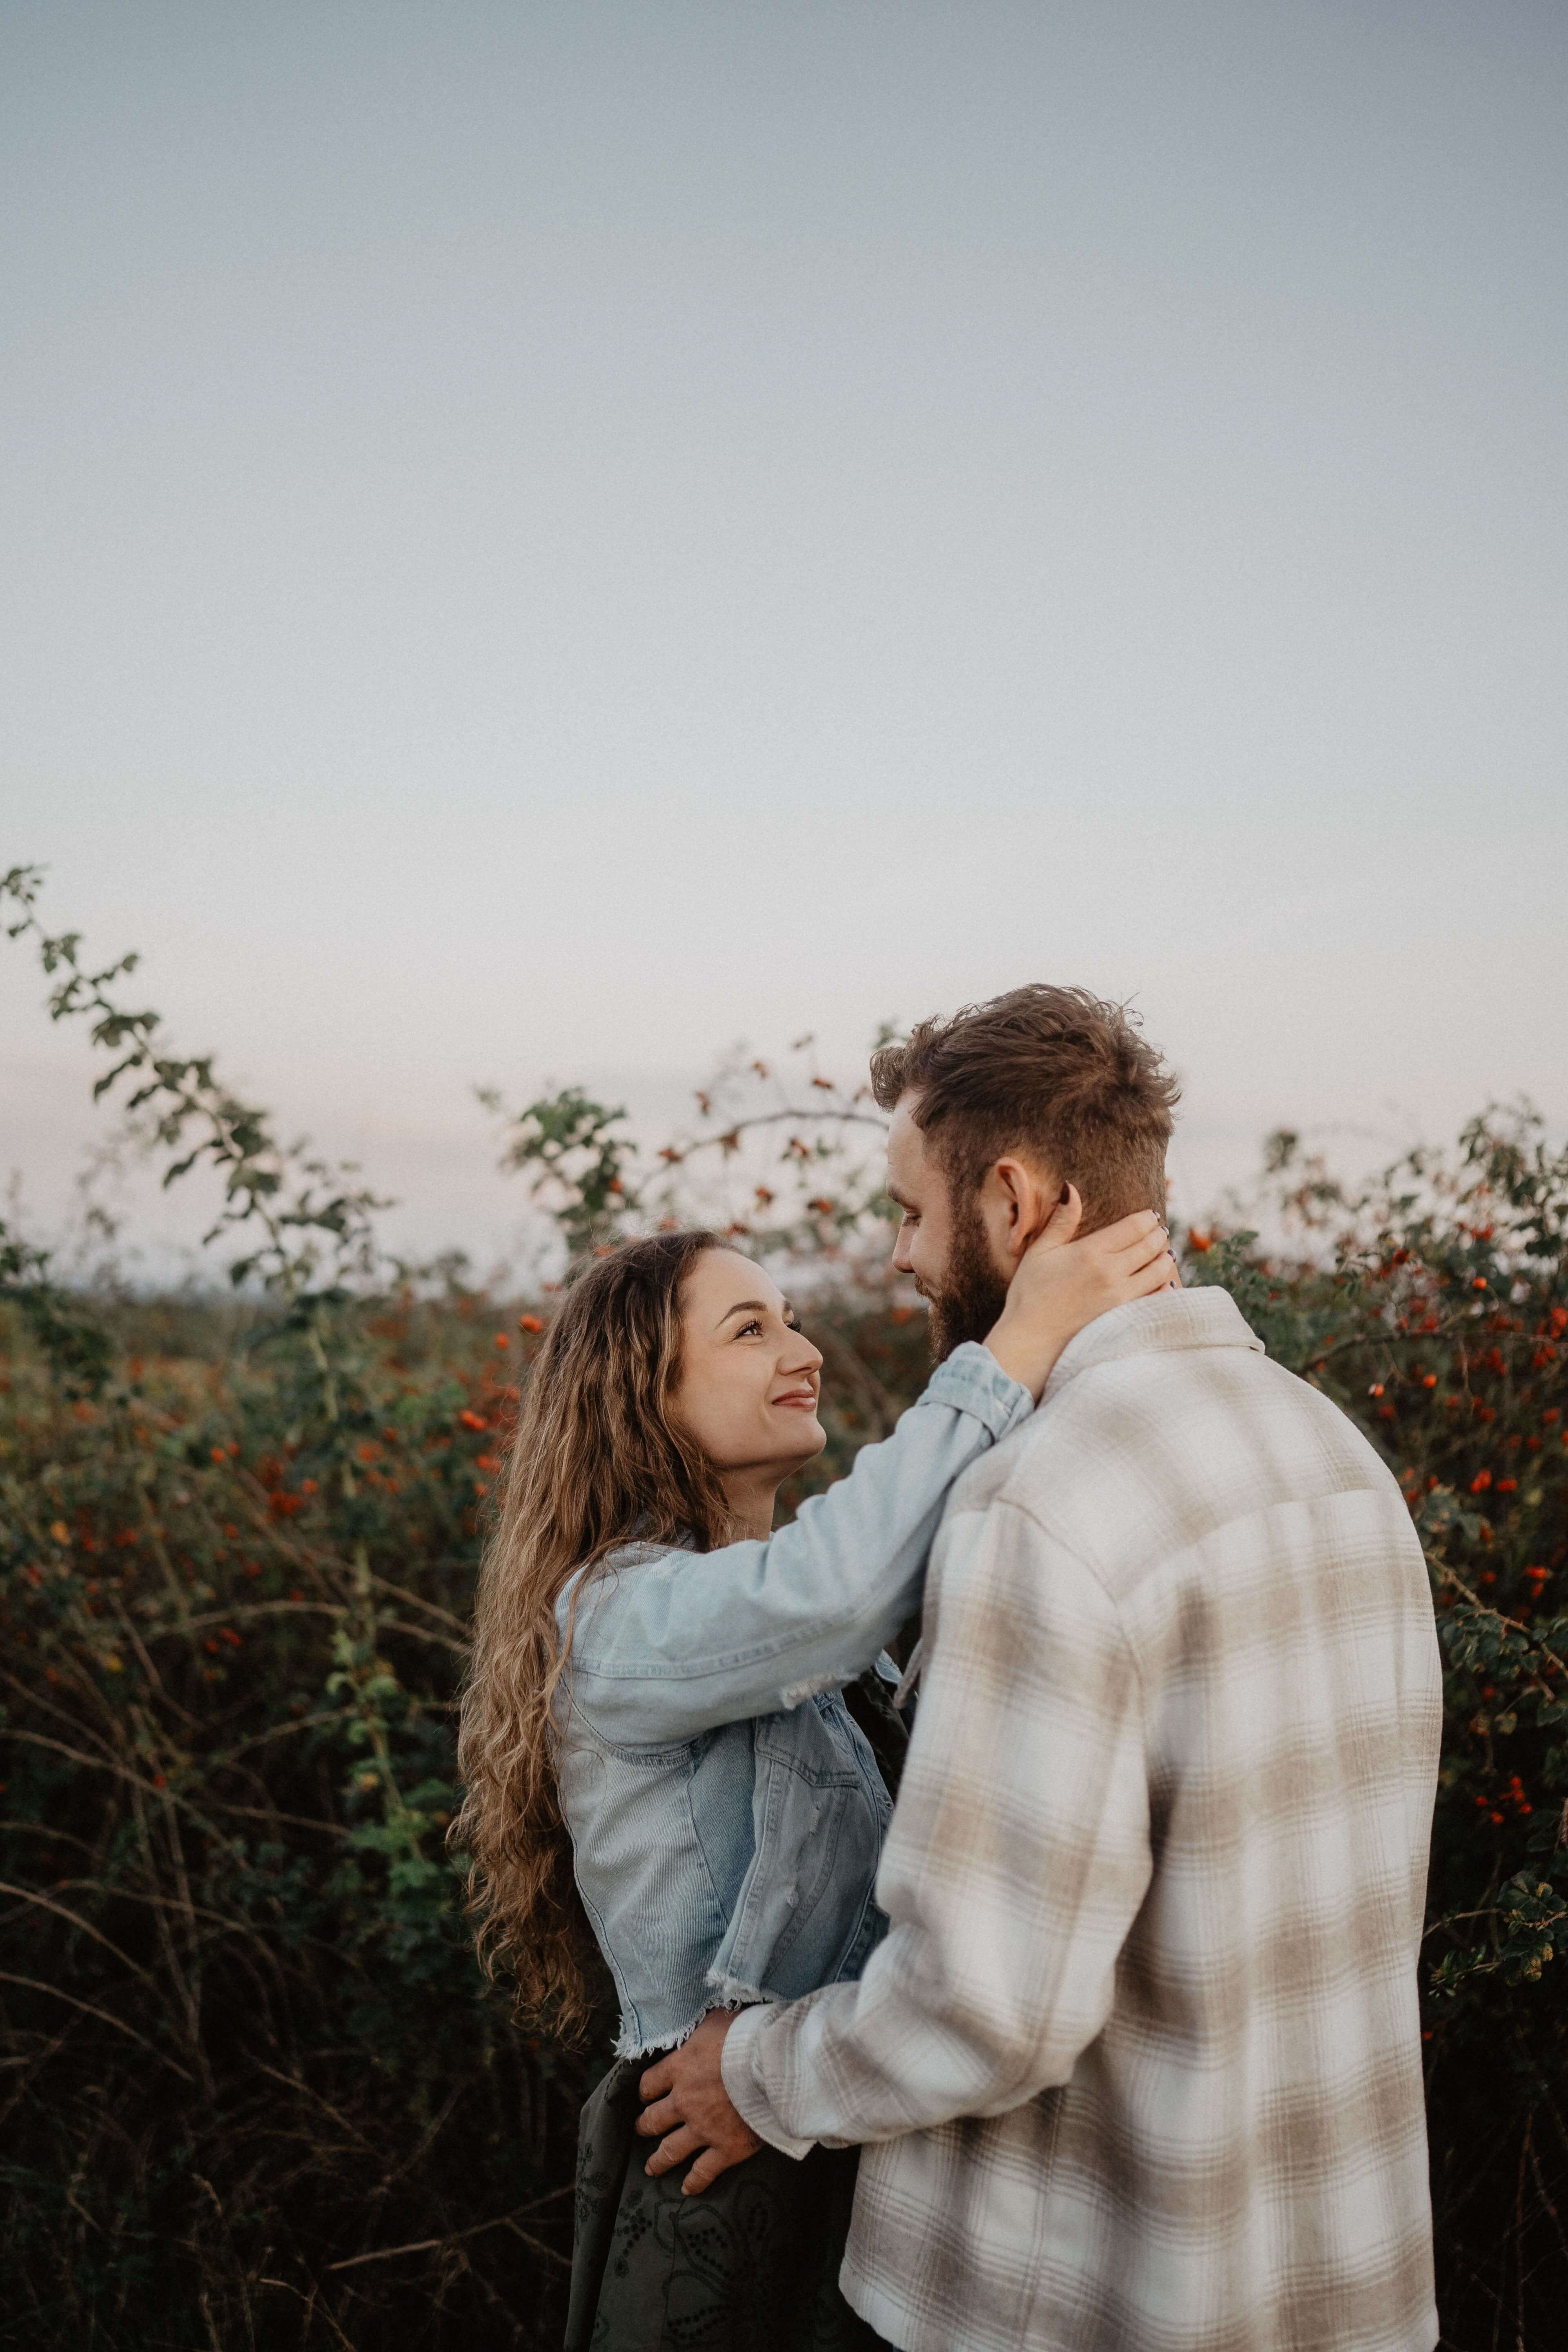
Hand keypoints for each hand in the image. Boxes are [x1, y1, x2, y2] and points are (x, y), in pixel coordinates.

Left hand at [636, 2010, 760, 2194]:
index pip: (649, 2083)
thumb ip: (700, 2028)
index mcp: (679, 2068)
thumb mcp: (716, 2019)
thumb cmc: (747, 2034)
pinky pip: (704, 2171)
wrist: (774, 2063)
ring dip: (658, 2160)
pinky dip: (694, 2182)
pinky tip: (687, 2189)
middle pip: (654, 2119)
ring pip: (671, 2150)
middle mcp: (684, 2101)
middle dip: (645, 2124)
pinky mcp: (726, 2148)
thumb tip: (695, 2024)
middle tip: (642, 2128)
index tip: (645, 2095)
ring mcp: (703, 2128)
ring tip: (651, 2167)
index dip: (645, 2090)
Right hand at [985, 1194, 1175, 1398]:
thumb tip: (1070, 1188)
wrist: (1030, 1339)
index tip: (1151, 1216)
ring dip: (1166, 1259)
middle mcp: (1111, 1273)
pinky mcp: (1125, 1318)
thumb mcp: (1040, 1251)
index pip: (1134, 1227)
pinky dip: (1164, 1287)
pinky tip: (1163, 1283)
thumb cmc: (1030, 1293)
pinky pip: (1157, 1298)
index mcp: (1091, 1252)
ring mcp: (1121, 1298)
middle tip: (1161, 1231)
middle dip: (1159, 1235)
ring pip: (1160, 1271)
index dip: (1147, 1218)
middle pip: (1151, 1246)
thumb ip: (1061, 1220)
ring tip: (1164, 1254)